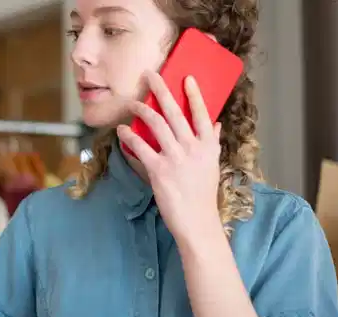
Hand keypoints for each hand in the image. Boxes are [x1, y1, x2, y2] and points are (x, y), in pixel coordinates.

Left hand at [117, 71, 222, 239]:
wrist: (197, 221)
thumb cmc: (203, 194)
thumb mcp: (213, 165)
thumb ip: (212, 142)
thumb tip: (215, 124)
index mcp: (208, 146)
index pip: (202, 114)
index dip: (194, 95)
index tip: (186, 77)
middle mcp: (193, 148)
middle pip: (175, 112)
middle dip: (161, 91)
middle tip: (149, 75)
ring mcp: (175, 158)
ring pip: (157, 125)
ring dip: (142, 111)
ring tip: (132, 103)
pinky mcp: (159, 170)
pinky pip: (141, 147)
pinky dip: (129, 137)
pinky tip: (122, 131)